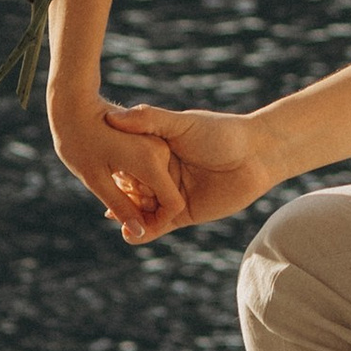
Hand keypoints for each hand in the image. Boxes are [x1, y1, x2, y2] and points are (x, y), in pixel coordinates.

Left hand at [56, 110, 185, 243]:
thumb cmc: (80, 142)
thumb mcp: (96, 181)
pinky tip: (117, 181)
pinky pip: (153, 172)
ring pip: (159, 185)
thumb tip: (138, 234)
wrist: (74, 106)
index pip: (173, 206)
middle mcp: (161, 151)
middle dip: (144, 211)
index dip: (156, 223)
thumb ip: (122, 207)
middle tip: (112, 210)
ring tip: (112, 190)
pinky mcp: (153, 141)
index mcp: (150, 161)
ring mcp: (159, 144)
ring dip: (141, 197)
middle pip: (166, 196)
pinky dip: (139, 183)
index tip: (130, 227)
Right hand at [97, 103, 286, 235]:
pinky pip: (159, 226)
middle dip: (117, 195)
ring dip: (128, 215)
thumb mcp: (182, 123)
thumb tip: (114, 117)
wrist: (256, 156)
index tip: (94, 168)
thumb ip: (149, 120)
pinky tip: (129, 233)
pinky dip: (144, 231)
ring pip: (143, 208)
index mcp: (159, 149)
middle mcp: (163, 172)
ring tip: (112, 217)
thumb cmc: (221, 132)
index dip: (113, 167)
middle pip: (134, 187)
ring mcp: (172, 194)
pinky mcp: (183, 214)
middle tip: (101, 196)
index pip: (129, 161)